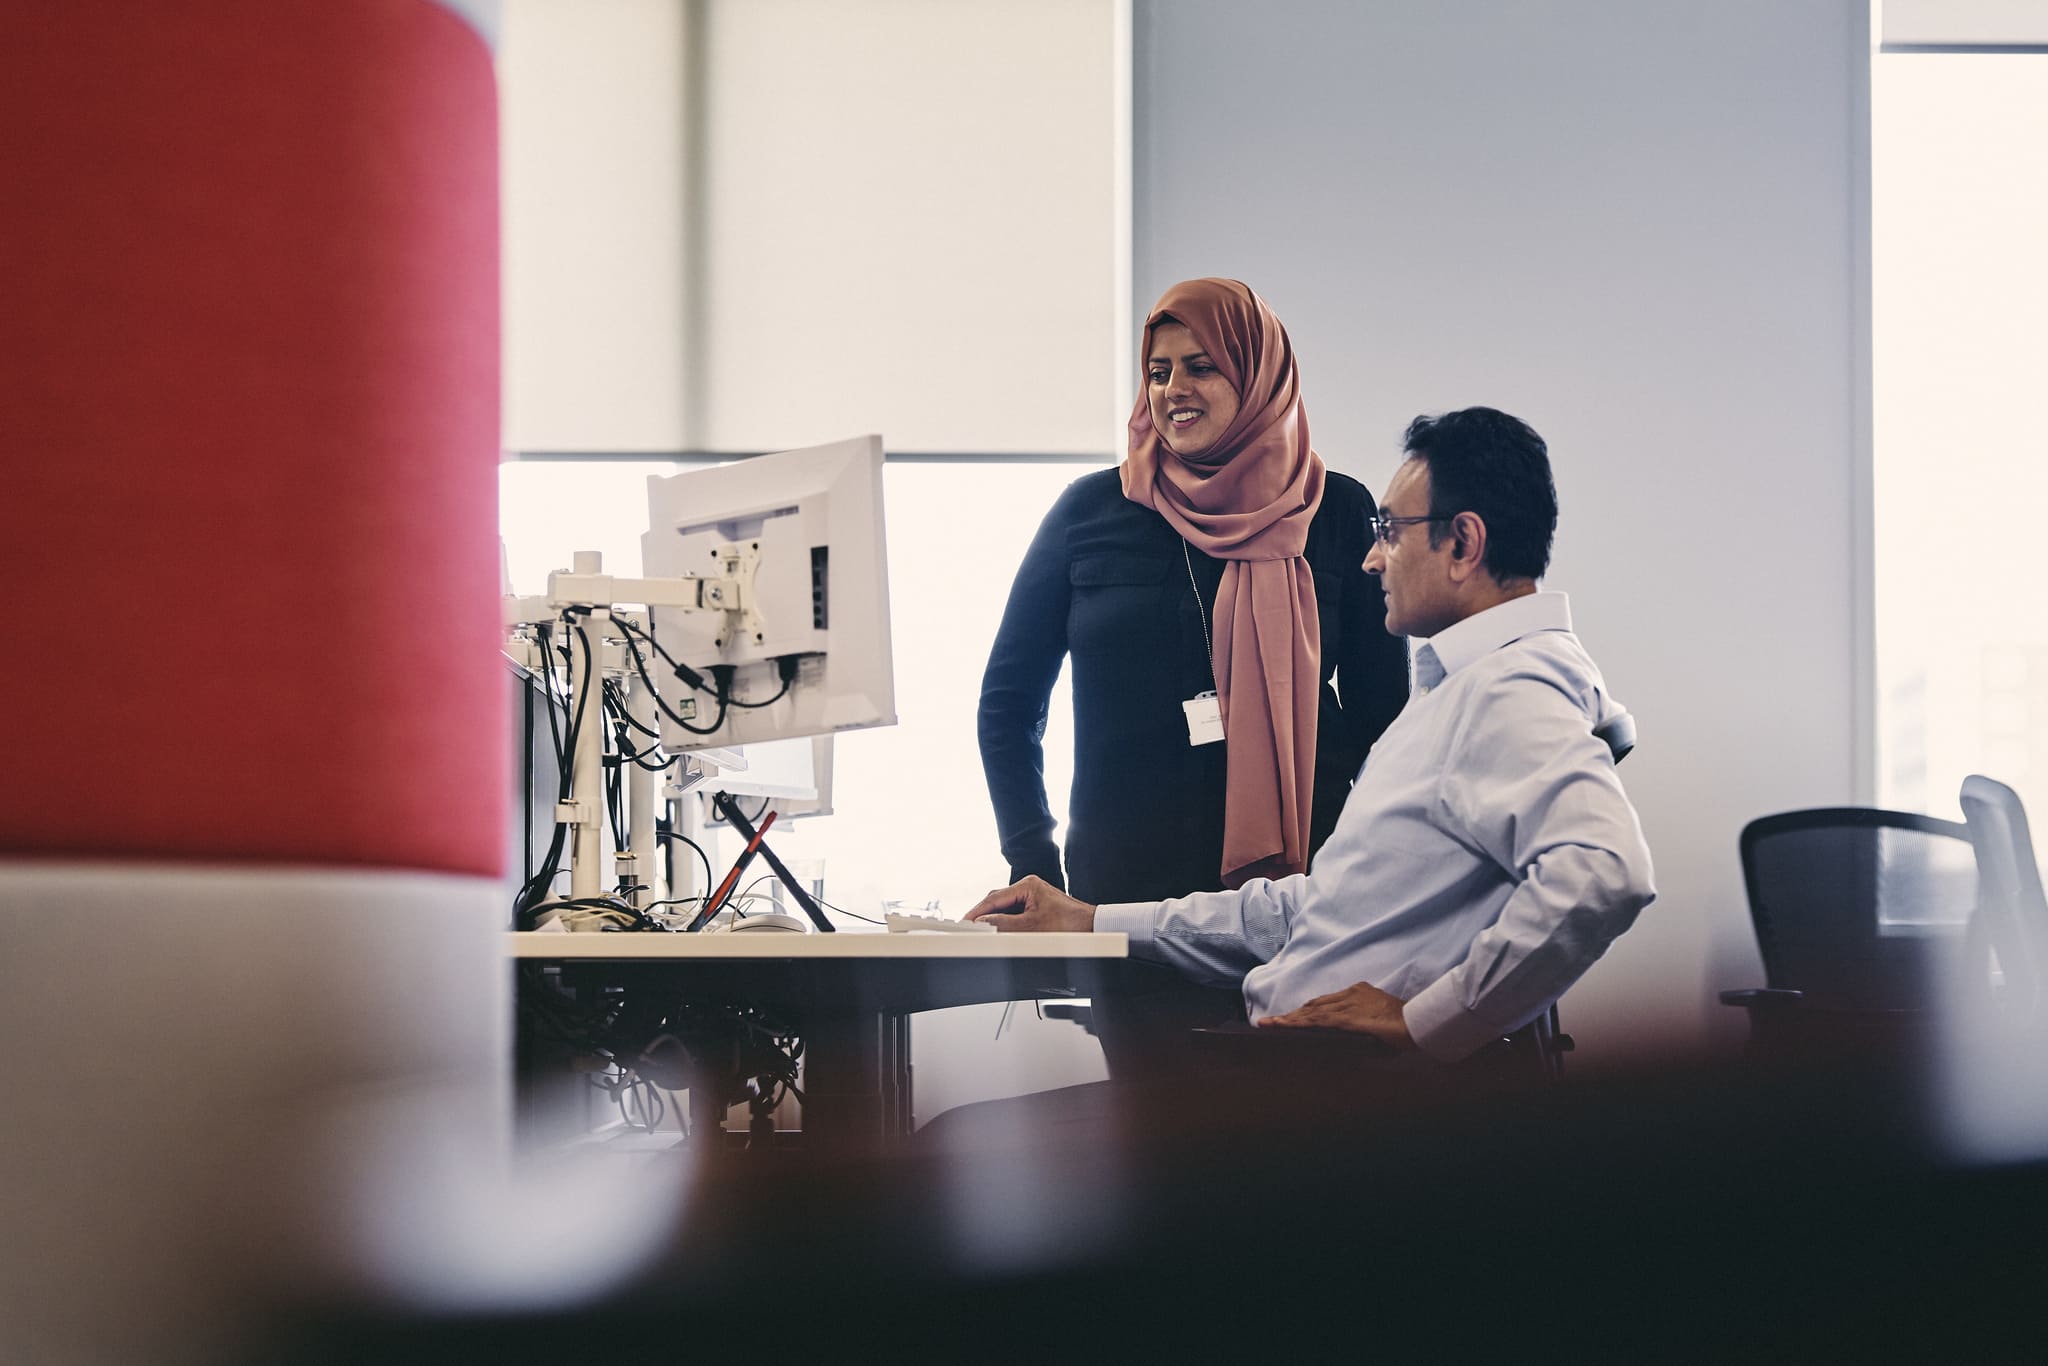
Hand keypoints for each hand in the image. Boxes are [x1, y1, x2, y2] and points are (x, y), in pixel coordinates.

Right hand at [963, 876, 1096, 932]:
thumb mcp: (1031, 927)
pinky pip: (1014, 913)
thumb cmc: (1069, 925)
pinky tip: (1000, 932)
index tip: (965, 922)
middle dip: (983, 915)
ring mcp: (1033, 897)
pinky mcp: (1036, 907)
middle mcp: (1029, 887)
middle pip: (997, 901)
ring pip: (1005, 908)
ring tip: (983, 932)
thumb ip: (1004, 924)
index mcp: (1028, 885)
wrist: (1092, 929)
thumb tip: (983, 923)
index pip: (994, 898)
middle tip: (970, 929)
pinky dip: (1006, 922)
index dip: (977, 912)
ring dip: (995, 919)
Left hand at [1258, 981, 1415, 1050]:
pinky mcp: (1349, 1018)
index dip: (1306, 1010)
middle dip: (1292, 1014)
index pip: (1325, 1002)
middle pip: (1314, 1005)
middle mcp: (1351, 995)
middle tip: (1270, 1021)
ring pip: (1312, 1011)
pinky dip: (1301, 1023)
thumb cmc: (1407, 1024)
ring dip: (1289, 1019)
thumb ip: (1367, 1023)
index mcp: (1359, 993)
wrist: (1419, 1021)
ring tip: (1269, 1024)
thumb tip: (1357, 1034)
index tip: (1291, 1017)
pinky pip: (1319, 1020)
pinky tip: (1286, 1026)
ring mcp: (1349, 1005)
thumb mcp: (1382, 1020)